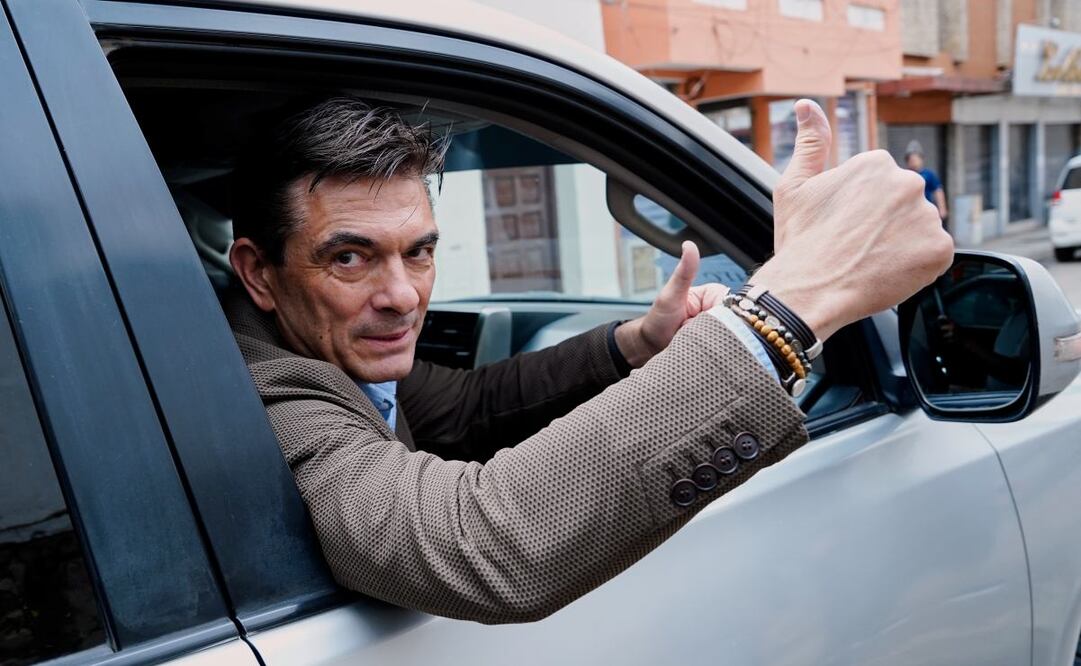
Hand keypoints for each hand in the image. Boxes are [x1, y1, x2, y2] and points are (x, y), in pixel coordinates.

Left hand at [614, 241, 728, 366]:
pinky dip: (712, 352)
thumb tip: (689, 246)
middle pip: (731, 324)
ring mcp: (720, 328)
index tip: (698, 321)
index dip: (715, 317)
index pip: (729, 306)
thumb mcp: (671, 294)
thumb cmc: (658, 319)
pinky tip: (700, 350)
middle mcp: (720, 309)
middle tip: (690, 331)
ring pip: (729, 338)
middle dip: (711, 332)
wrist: (651, 345)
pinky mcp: (718, 344)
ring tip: (693, 340)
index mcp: (714, 294)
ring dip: (710, 343)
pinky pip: (725, 349)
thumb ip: (684, 272)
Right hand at [751, 99, 953, 340]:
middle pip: (902, 204)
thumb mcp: (795, 186)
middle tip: (855, 247)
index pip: (879, 185)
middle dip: (884, 224)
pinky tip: (887, 272)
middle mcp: (907, 182)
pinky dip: (916, 265)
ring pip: (919, 229)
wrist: (809, 291)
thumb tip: (806, 105)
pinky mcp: (941, 249)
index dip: (859, 210)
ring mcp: (927, 216)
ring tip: (869, 261)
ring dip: (901, 244)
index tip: (843, 227)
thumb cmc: (799, 241)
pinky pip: (934, 254)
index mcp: (876, 163)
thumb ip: (810, 142)